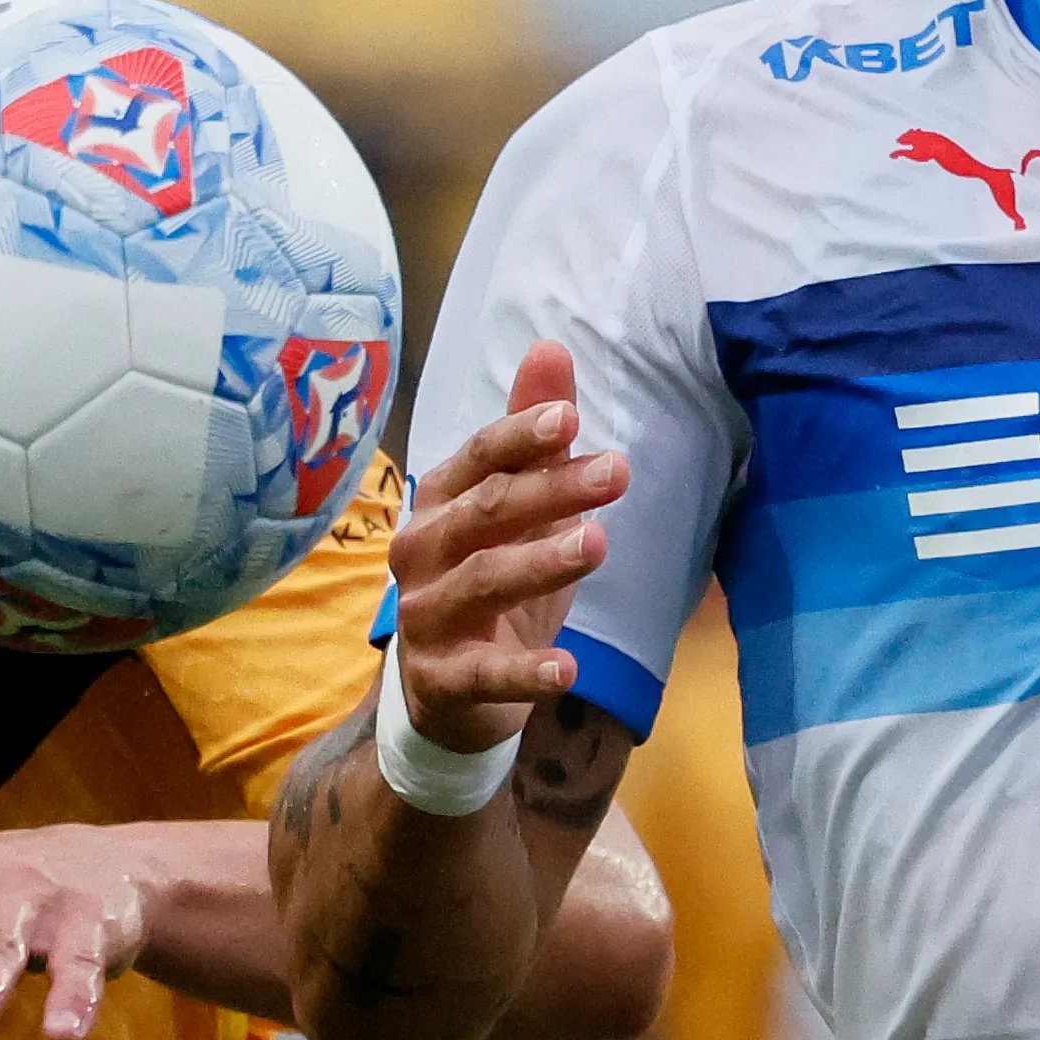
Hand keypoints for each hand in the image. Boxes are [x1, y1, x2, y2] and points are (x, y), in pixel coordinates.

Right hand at [389, 342, 631, 754]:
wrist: (448, 692)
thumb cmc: (490, 583)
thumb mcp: (518, 511)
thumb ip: (531, 438)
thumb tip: (550, 347)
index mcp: (442, 501)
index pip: (478, 458)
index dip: (519, 436)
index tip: (569, 418)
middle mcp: (422, 550)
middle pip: (485, 512)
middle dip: (550, 490)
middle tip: (617, 473)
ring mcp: (425, 615)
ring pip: (480, 581)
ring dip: (539, 563)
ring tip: (598, 544)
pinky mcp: (439, 678)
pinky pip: (482, 672)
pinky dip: (524, 671)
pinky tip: (567, 670)